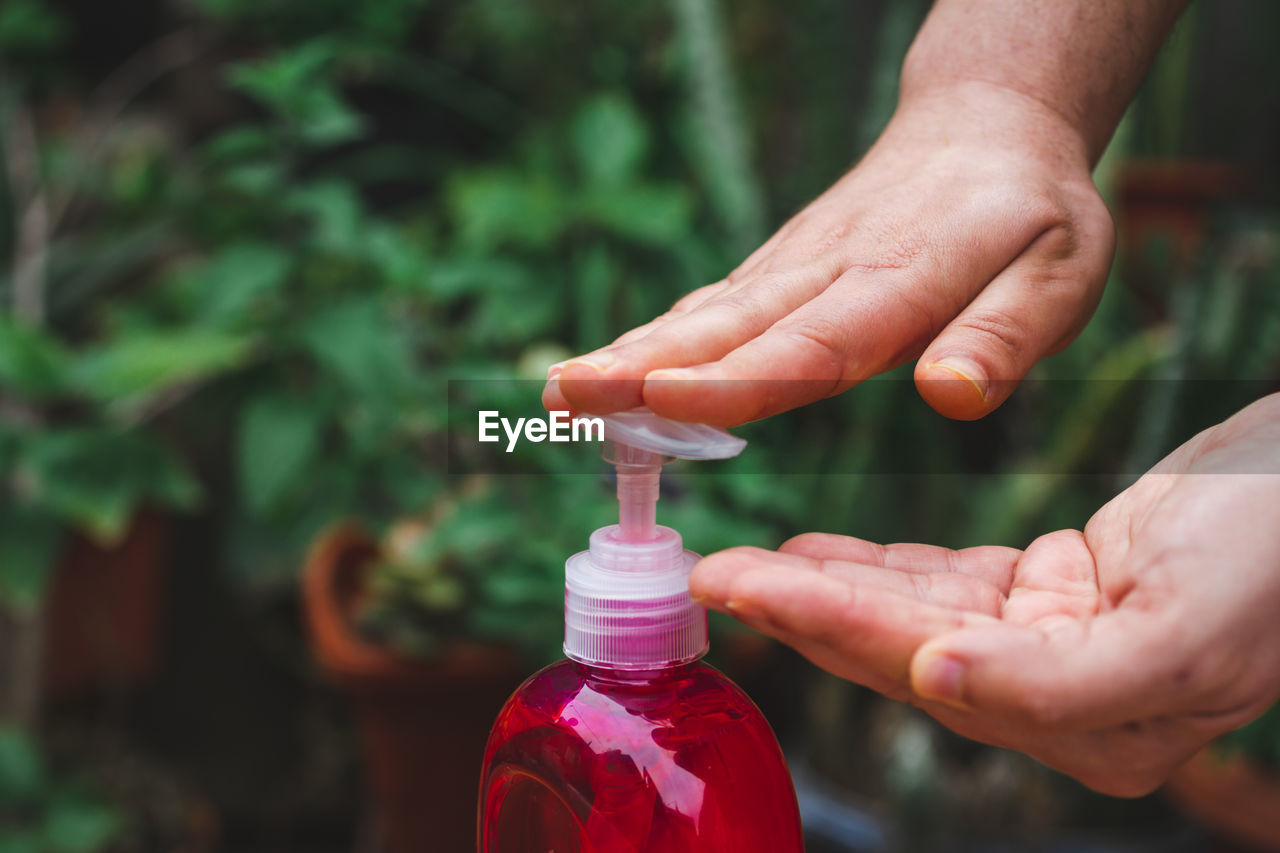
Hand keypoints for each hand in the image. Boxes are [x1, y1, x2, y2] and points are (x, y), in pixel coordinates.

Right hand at [544, 82, 1114, 424]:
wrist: (983, 128)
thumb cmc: (1030, 213)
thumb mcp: (1060, 272)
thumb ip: (1003, 335)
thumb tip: (948, 394)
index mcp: (904, 276)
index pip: (813, 340)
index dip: (737, 377)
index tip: (660, 400)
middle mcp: (832, 268)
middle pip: (731, 324)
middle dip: (643, 366)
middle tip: (565, 396)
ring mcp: (796, 263)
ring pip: (707, 313)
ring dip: (630, 352)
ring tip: (560, 389)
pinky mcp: (780, 265)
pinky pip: (713, 305)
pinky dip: (655, 338)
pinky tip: (609, 370)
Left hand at [689, 393, 1279, 795]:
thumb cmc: (1274, 562)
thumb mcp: (1182, 636)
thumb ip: (1058, 688)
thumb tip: (936, 687)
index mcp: (1086, 728)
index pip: (918, 671)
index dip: (820, 624)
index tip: (738, 583)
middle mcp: (1054, 697)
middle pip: (896, 646)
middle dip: (799, 607)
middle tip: (713, 569)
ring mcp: (1046, 641)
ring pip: (908, 611)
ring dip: (824, 582)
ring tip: (744, 558)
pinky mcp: (1048, 590)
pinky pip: (941, 579)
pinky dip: (876, 563)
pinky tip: (817, 549)